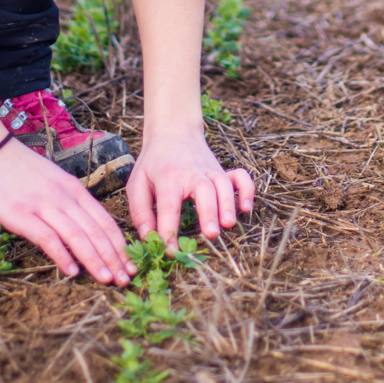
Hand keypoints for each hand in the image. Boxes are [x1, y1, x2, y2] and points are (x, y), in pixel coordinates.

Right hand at [0, 138, 136, 285]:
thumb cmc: (20, 169)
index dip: (120, 245)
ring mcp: (43, 205)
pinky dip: (62, 255)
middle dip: (114, 257)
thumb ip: (69, 202)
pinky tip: (72, 271)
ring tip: (108, 279)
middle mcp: (63, 197)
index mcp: (74, 189)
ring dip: (95, 260)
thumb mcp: (53, 181)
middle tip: (127, 279)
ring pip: (77, 236)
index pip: (105, 220)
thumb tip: (85, 228)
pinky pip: (47, 238)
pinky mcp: (21, 215)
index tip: (131, 264)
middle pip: (95, 231)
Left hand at [126, 126, 255, 240]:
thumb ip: (140, 211)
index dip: (169, 229)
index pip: (169, 205)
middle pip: (204, 190)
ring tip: (228, 225)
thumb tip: (149, 237)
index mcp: (168, 177)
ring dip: (227, 204)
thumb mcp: (137, 183)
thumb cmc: (153, 163)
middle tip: (211, 233)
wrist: (172, 131)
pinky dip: (246, 190)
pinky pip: (240, 177)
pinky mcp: (222, 170)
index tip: (171, 251)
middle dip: (208, 211)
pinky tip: (245, 208)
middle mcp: (192, 173)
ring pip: (223, 184)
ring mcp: (210, 170)